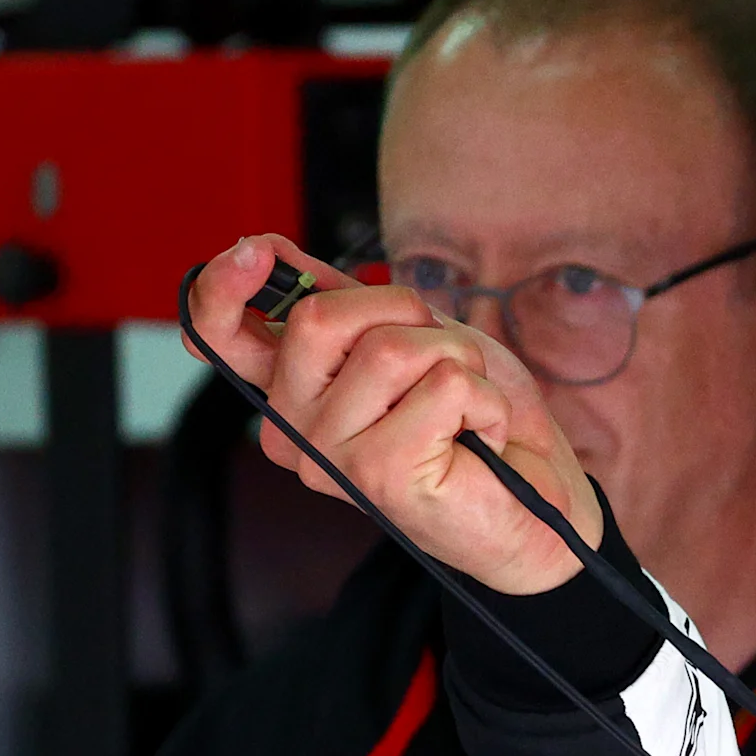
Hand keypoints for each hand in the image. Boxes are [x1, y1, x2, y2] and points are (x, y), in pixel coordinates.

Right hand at [185, 236, 602, 594]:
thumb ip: (347, 306)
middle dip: (403, 310)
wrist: (535, 504)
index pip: (220, 336)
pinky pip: (445, 386)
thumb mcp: (410, 342)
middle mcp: (293, 428)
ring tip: (465, 408)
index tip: (255, 251)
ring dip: (458, 361)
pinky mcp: (380, 474)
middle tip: (440, 357)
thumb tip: (275, 253)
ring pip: (391, 348)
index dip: (221, 287)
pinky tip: (479, 438)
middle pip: (320, 317)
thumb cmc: (472, 422)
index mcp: (292, 392)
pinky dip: (485, 399)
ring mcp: (329, 456)